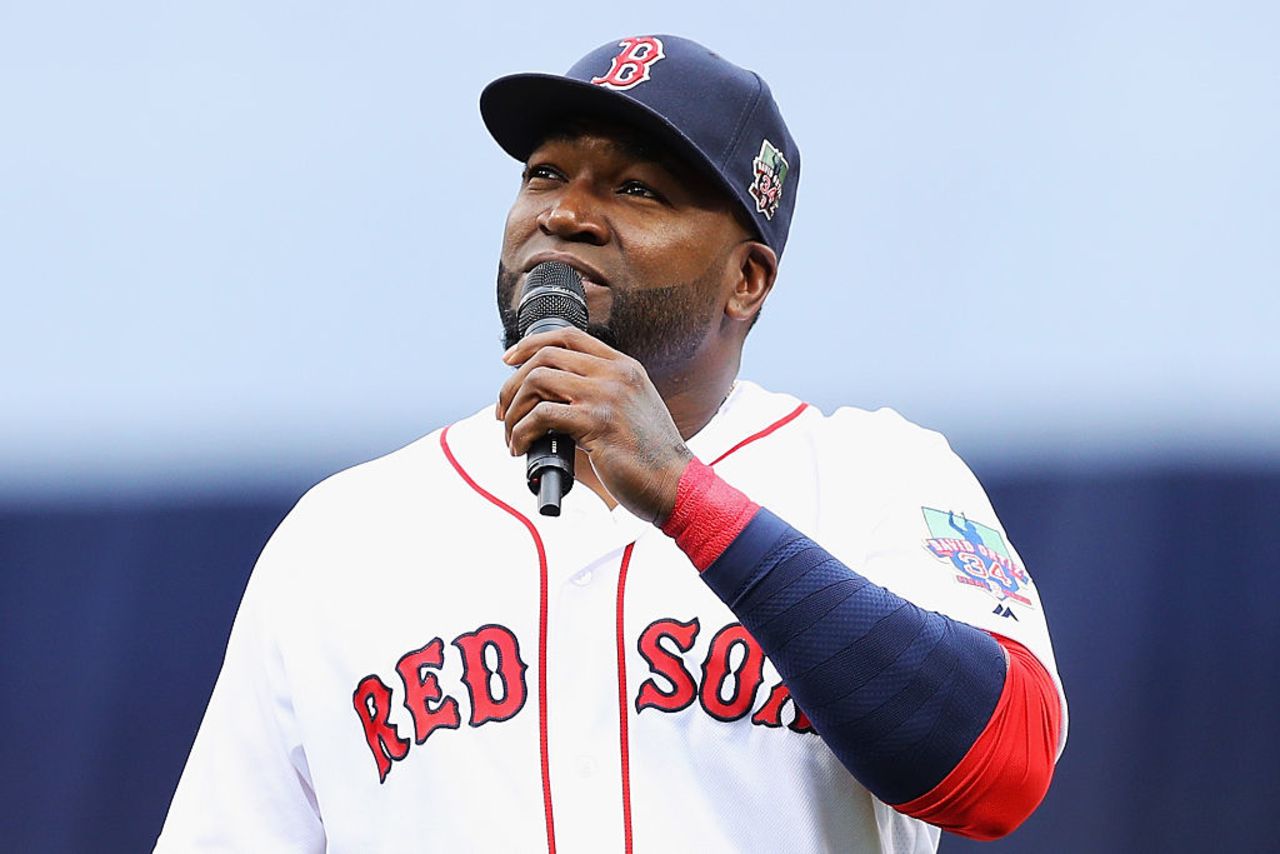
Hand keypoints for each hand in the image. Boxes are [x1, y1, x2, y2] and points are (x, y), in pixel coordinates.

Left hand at [496, 327, 691, 522]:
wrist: (676, 484)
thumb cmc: (651, 457)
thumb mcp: (632, 409)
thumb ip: (602, 394)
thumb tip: (551, 400)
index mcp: (623, 367)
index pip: (568, 335)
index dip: (530, 344)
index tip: (509, 360)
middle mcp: (614, 374)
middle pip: (545, 355)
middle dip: (512, 383)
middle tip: (504, 411)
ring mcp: (606, 396)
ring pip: (537, 380)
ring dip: (513, 409)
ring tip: (512, 434)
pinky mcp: (596, 423)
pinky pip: (541, 416)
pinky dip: (521, 432)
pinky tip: (521, 448)